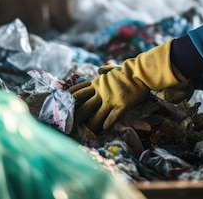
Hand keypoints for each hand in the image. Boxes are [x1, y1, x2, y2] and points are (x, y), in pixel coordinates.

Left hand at [68, 40, 187, 132]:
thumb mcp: (113, 69)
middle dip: (76, 116)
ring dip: (91, 126)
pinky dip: (108, 124)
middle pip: (85, 106)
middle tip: (69, 124)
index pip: (80, 90)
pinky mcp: (121, 105)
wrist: (141, 72)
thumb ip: (105, 71)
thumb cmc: (128, 70)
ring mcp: (111, 99)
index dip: (70, 97)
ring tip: (86, 134)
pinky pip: (113, 117)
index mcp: (98, 83)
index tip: (62, 102)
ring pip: (97, 116)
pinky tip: (104, 129)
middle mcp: (101, 92)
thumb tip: (99, 70)